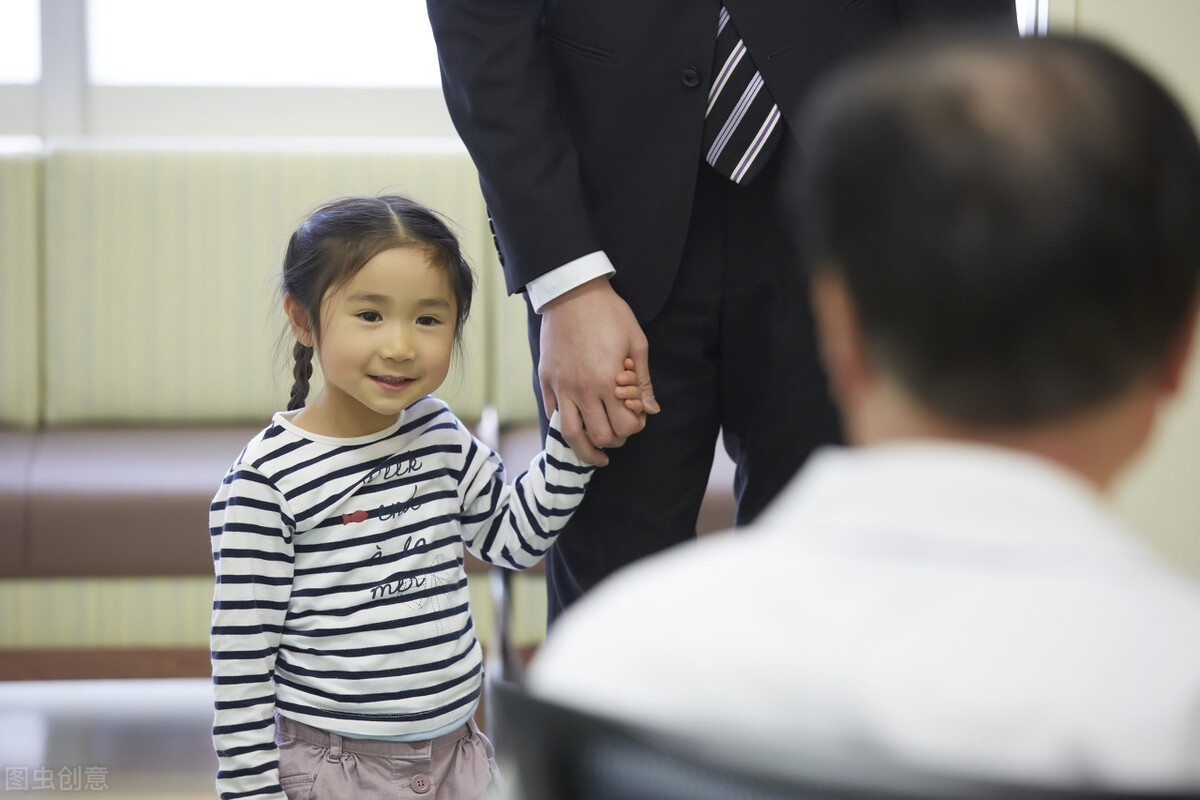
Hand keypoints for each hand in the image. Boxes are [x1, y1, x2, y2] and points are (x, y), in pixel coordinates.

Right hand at [539, 278, 659, 465]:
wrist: (572, 292)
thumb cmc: (610, 314)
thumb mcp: (637, 343)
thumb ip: (644, 381)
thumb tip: (651, 410)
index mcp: (608, 382)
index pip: (624, 426)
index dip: (635, 428)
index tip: (637, 419)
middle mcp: (583, 390)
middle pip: (600, 436)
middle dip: (615, 441)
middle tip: (619, 436)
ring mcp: (561, 387)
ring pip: (571, 435)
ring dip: (585, 450)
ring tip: (594, 455)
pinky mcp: (546, 380)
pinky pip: (553, 413)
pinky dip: (565, 423)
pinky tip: (576, 422)